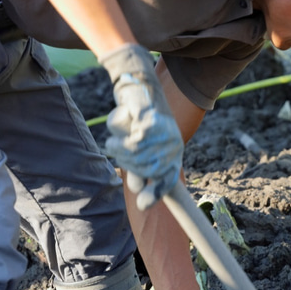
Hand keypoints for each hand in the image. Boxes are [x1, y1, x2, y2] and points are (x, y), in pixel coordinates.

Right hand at [100, 44, 182, 204]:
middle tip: (118, 148)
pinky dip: (119, 132)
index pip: (168, 180)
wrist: (140, 84)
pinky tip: (121, 123)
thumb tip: (138, 190)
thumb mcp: (143, 144)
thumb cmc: (140, 119)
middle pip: (144, 168)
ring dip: (119, 147)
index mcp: (174, 153)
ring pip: (134, 154)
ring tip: (116, 139)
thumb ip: (141, 166)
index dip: (155, 193)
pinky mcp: (149, 121)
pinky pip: (127, 138)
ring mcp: (163, 134)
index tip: (143, 205)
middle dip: (127, 162)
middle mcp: (173, 145)